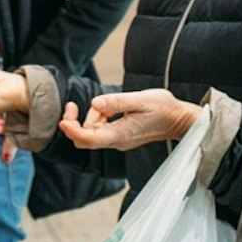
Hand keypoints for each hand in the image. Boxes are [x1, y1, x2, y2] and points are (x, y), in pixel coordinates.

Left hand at [58, 89, 200, 151]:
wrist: (179, 119)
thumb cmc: (163, 108)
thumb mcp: (140, 99)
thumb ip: (116, 102)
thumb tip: (94, 104)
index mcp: (120, 135)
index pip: (89, 140)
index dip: (73, 131)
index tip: (63, 120)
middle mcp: (117, 141)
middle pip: (85, 138)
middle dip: (75, 123)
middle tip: (72, 106)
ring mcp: (118, 140)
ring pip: (92, 132)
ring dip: (91, 116)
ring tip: (108, 103)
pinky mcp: (120, 135)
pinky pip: (101, 129)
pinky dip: (98, 118)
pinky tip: (109, 109)